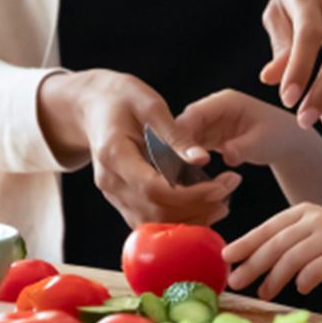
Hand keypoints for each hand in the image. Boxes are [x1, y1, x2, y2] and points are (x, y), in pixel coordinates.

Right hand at [37, 70, 239, 228]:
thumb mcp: (151, 106)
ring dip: (191, 218)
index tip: (220, 186)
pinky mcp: (121, 198)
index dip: (190, 194)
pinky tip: (203, 203)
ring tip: (223, 199)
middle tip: (229, 188)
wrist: (92, 107)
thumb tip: (203, 160)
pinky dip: (178, 217)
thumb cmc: (123, 99)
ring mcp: (113, 193)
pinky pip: (150, 218)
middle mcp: (110, 181)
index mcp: (114, 154)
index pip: (152, 188)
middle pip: (155, 212)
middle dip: (197, 207)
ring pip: (153, 222)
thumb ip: (176, 135)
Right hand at [173, 89, 302, 169]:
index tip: (180, 156)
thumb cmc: (279, 136)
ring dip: (181, 155)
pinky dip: (188, 160)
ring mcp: (210, 122)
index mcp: (226, 101)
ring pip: (185, 138)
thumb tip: (226, 155)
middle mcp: (214, 109)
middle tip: (173, 171)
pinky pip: (192, 147)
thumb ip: (242, 148)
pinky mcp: (210, 136)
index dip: (182, 134)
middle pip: (184, 125)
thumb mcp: (262, 142)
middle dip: (178, 146)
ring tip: (177, 176)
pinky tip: (185, 176)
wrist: (288, 143)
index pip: (194, 114)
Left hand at [222, 203, 321, 298]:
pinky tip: (301, 290)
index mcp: (308, 211)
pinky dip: (302, 282)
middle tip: (235, 280)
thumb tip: (260, 262)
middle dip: (252, 264)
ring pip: (288, 259)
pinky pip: (311, 271)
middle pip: (274, 244)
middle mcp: (316, 219)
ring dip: (272, 279)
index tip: (227, 256)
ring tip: (264, 293)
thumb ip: (295, 242)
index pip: (269, 227)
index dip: (246, 242)